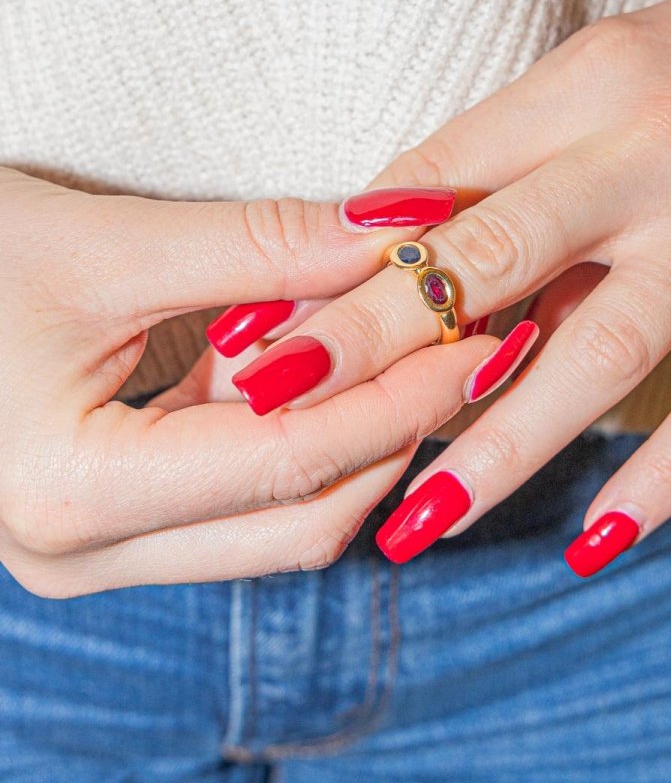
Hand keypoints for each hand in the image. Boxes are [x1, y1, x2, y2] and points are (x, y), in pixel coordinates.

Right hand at [0, 169, 492, 594]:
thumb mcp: (102, 243)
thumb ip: (258, 245)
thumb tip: (398, 230)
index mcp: (74, 495)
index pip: (291, 462)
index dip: (402, 397)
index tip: (484, 335)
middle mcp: (84, 551)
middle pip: (298, 516)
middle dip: (397, 431)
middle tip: (474, 345)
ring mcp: (94, 548)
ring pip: (275, 520)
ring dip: (357, 439)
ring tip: (428, 352)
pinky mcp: (108, 520)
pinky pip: (236, 499)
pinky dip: (300, 440)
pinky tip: (345, 369)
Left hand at [225, 0, 670, 573]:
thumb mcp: (591, 78)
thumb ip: (494, 160)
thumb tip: (368, 247)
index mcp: (588, 85)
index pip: (436, 183)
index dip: (335, 264)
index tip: (257, 334)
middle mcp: (656, 153)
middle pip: (492, 257)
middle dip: (375, 343)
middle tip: (280, 412)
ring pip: (599, 351)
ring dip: (499, 444)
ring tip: (416, 522)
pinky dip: (660, 477)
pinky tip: (591, 540)